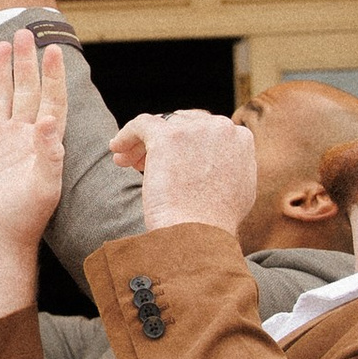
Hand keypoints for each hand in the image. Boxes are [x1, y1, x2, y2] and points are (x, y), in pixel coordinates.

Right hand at [0, 30, 67, 282]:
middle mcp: (24, 138)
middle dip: (27, 62)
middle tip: (25, 32)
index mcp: (44, 143)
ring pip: (1, 99)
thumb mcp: (44, 186)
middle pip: (26, 91)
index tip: (54, 49)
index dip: (54, 75)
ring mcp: (1, 145)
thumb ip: (48, 152)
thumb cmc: (25, 219)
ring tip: (0, 45)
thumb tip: (46, 119)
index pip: (51, 100)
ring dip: (1, 73)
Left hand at [108, 108, 256, 236]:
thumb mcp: (239, 192)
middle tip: (144, 163)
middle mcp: (221, 128)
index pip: (207, 130)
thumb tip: (215, 165)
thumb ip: (231, 169)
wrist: (199, 234)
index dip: (187, 145)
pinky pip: (141, 124)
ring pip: (161, 125)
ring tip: (127, 163)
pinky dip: (126, 134)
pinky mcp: (167, 136)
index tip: (173, 163)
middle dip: (164, 141)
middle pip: (183, 124)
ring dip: (143, 143)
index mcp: (241, 139)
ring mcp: (194, 130)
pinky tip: (116, 148)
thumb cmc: (214, 225)